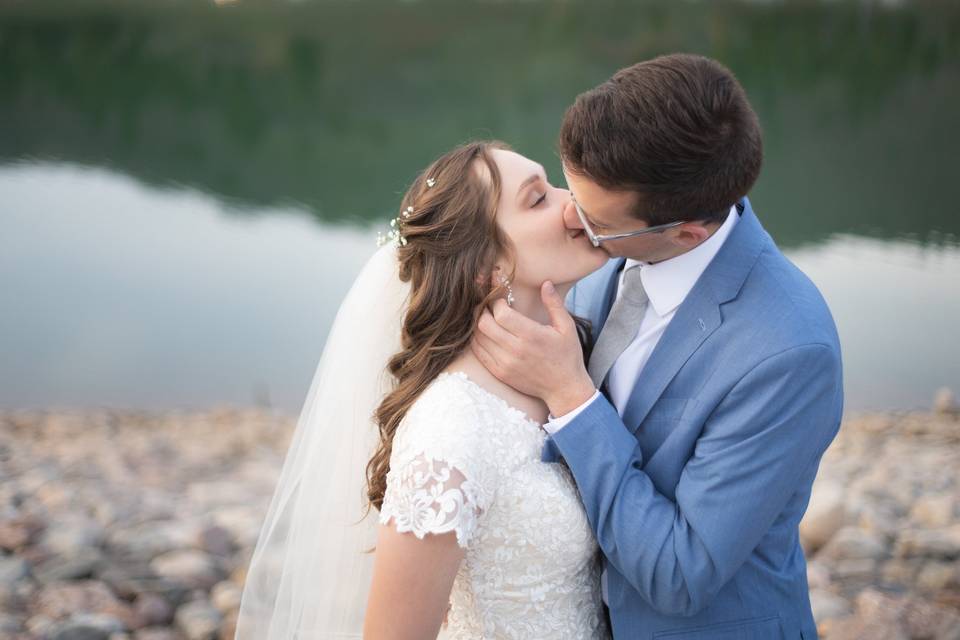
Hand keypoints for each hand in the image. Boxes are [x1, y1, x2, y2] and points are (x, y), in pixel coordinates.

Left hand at [471, 281, 595, 417]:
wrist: (564, 389)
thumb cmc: (567, 356)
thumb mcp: (566, 328)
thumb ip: (554, 304)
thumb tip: (545, 283)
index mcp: (532, 336)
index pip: (501, 314)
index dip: (497, 303)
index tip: (501, 301)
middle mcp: (516, 350)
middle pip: (484, 324)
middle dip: (483, 312)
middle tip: (490, 308)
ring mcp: (505, 364)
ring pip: (478, 338)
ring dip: (479, 326)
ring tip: (488, 320)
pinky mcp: (500, 373)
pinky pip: (479, 354)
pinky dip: (478, 341)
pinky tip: (487, 336)